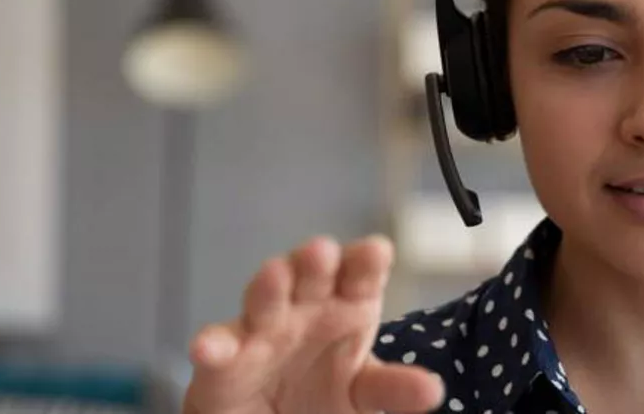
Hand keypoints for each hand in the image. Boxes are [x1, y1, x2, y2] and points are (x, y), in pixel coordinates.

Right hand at [181, 235, 444, 413]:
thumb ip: (394, 389)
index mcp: (348, 305)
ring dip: (268, 285)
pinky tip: (209, 348)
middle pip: (311, 274)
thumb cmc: (323, 389)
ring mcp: (263, 328)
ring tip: (274, 274)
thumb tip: (434, 391)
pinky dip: (212, 345)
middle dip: (316, 260)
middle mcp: (305, 307)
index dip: (366, 260)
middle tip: (323, 251)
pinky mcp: (224, 359)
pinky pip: (218, 346)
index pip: (361, 274)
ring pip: (264, 298)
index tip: (376, 251)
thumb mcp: (364, 392)